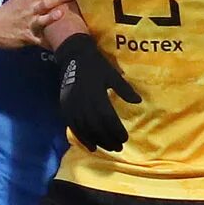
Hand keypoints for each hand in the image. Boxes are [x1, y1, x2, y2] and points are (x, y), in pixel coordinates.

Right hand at [0, 0, 69, 50]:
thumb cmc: (4, 13)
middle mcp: (29, 10)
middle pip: (46, 2)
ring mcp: (29, 24)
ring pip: (42, 20)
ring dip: (52, 17)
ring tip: (61, 14)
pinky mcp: (28, 37)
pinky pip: (40, 41)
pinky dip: (49, 44)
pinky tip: (58, 46)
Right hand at [54, 35, 140, 151]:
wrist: (73, 56)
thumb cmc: (96, 65)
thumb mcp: (112, 74)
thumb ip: (124, 89)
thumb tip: (138, 101)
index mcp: (96, 94)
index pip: (107, 118)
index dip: (116, 130)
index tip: (125, 138)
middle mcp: (83, 102)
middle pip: (96, 126)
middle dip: (108, 139)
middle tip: (118, 147)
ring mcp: (72, 106)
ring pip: (85, 129)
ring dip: (97, 141)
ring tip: (107, 148)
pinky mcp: (65, 108)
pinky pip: (73, 127)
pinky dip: (82, 138)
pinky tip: (91, 146)